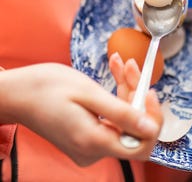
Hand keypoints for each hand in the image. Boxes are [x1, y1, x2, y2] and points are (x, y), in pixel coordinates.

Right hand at [0, 61, 161, 164]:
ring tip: (120, 63)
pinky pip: (113, 116)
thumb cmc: (46, 87)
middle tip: (130, 66)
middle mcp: (94, 149)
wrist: (18, 93)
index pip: (142, 144)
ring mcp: (91, 144)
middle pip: (134, 126)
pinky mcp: (88, 135)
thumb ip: (121, 113)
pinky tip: (114, 71)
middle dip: (137, 94)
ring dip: (127, 89)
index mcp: (94, 141)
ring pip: (124, 118)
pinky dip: (116, 94)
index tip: (149, 90)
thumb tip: (150, 128)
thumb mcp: (87, 93)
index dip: (152, 118)